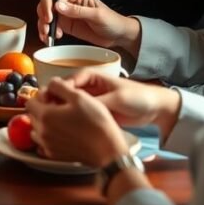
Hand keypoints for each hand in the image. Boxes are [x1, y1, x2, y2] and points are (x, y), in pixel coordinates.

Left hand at [25, 75, 129, 167]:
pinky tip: (62, 133)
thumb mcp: (79, 96)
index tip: (53, 97)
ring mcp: (47, 146)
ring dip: (44, 124)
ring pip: (36, 130)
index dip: (41, 96)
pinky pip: (43, 144)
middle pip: (32, 116)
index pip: (30, 102)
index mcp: (45, 116)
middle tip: (59, 107)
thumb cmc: (96, 123)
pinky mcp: (54, 155)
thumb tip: (50, 83)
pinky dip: (48, 137)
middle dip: (42, 109)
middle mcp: (42, 132)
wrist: (108, 150)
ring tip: (61, 120)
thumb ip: (60, 86)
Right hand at [37, 0, 138, 49]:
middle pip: (47, 1)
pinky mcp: (65, 24)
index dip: (49, 4)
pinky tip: (49, 37)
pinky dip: (46, 31)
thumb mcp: (97, 15)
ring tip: (47, 34)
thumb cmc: (112, 21)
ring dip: (42, 23)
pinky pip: (50, 25)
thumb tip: (58, 6)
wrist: (117, 35)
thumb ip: (77, 10)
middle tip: (47, 26)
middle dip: (43, 13)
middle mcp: (69, 1)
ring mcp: (66, 12)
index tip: (51, 17)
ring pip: (45, 13)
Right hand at [60, 69, 181, 138]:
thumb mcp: (117, 99)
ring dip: (63, 111)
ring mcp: (92, 101)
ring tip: (53, 122)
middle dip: (56, 101)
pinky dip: (72, 120)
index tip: (49, 99)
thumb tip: (77, 108)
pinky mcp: (96, 114)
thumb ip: (98, 103)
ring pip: (71, 105)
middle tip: (47, 112)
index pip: (69, 80)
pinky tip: (65, 128)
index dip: (58, 89)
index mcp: (94, 76)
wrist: (156, 109)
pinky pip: (80, 115)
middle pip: (67, 92)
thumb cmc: (138, 97)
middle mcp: (89, 87)